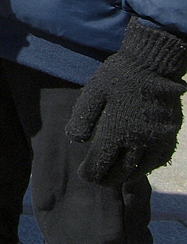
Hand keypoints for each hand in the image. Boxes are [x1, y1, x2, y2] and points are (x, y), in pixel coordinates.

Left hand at [66, 17, 186, 185]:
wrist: (152, 65)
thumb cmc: (119, 77)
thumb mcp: (92, 92)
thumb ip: (82, 118)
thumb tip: (75, 140)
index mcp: (115, 131)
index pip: (100, 164)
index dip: (91, 173)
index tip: (85, 174)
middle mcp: (137, 141)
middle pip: (120, 173)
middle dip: (106, 179)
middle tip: (98, 178)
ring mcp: (156, 141)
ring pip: (140, 170)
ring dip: (126, 177)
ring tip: (115, 176)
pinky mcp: (168, 136)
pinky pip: (158, 161)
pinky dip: (145, 168)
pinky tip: (137, 166)